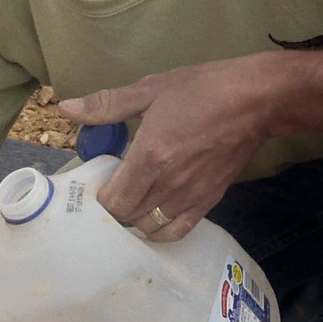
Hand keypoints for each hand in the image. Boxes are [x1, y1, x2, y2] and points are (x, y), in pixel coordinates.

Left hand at [61, 55, 279, 242]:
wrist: (256, 100)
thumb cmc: (202, 90)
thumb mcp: (151, 89)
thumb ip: (107, 105)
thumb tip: (66, 109)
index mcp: (150, 156)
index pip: (112, 199)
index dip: (100, 197)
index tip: (99, 183)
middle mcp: (168, 184)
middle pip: (127, 216)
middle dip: (114, 207)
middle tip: (113, 189)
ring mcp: (190, 197)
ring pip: (149, 227)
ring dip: (135, 218)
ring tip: (133, 201)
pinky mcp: (209, 202)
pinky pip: (177, 231)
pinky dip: (160, 231)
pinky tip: (154, 216)